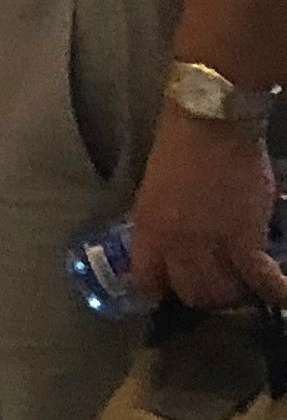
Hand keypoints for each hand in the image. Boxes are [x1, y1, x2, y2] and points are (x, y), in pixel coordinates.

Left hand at [132, 101, 286, 312]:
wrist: (211, 123)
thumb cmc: (179, 146)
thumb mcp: (155, 189)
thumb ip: (162, 220)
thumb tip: (176, 243)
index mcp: (147, 228)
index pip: (145, 281)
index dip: (158, 293)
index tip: (168, 294)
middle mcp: (174, 243)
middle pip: (191, 293)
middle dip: (204, 296)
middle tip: (218, 288)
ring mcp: (210, 244)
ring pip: (224, 292)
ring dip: (236, 294)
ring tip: (245, 286)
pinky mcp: (245, 239)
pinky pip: (260, 279)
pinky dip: (273, 292)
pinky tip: (280, 295)